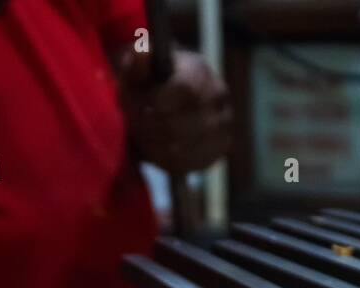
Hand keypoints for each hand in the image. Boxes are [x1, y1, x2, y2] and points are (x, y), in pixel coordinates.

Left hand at [118, 48, 231, 173]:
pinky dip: (163, 158)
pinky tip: (157, 145)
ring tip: (145, 132)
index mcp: (200, 71)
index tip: (143, 104)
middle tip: (138, 121)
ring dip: (152, 143)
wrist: (169, 102)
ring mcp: (222, 127)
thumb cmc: (148, 84)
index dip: (158, 102)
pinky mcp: (218, 151)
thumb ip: (137, 61)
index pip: (185, 90)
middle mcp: (218, 98)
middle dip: (149, 126)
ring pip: (178, 147)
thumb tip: (143, 51)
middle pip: (178, 124)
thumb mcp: (137, 69)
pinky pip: (184, 164)